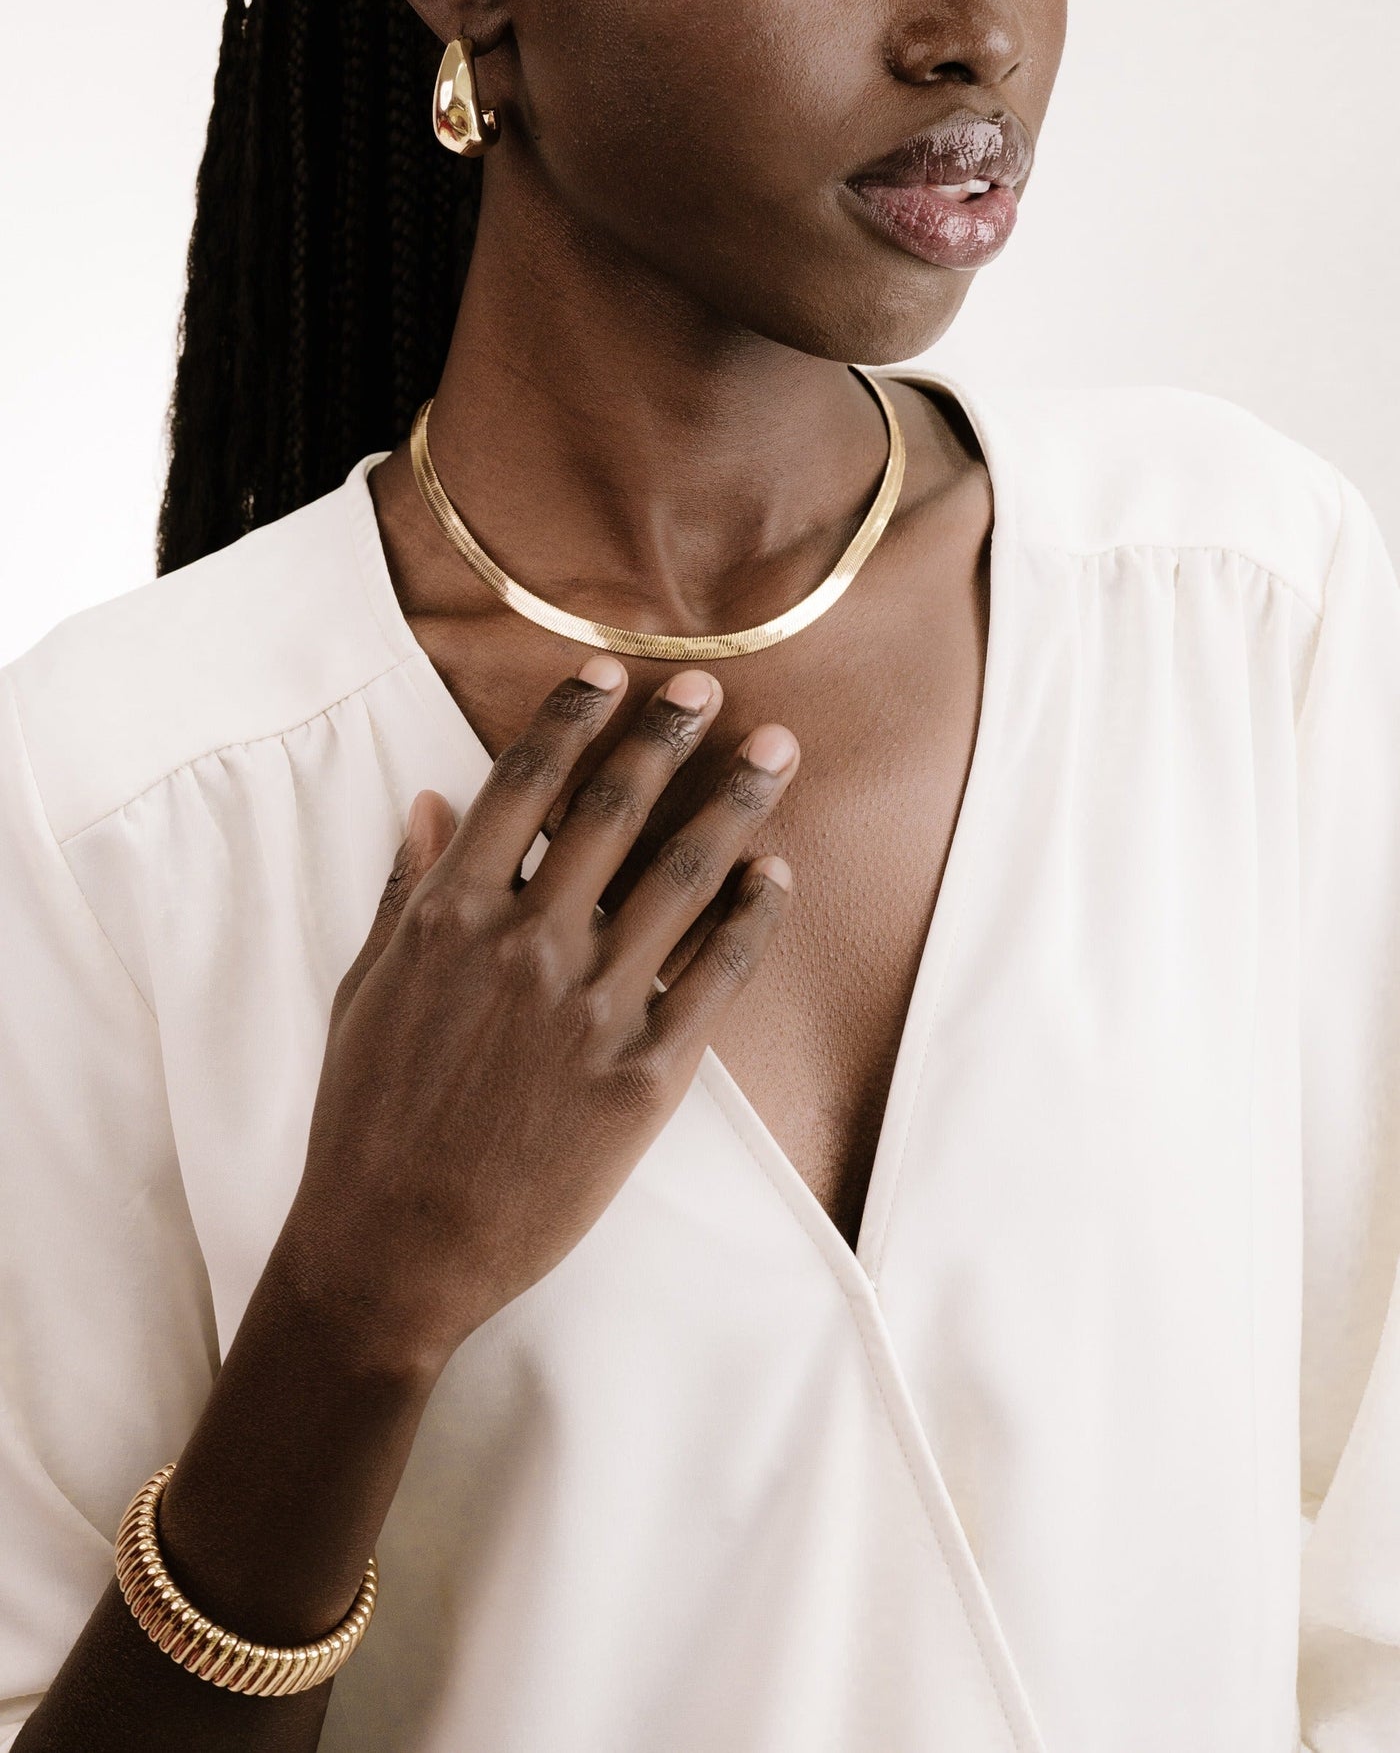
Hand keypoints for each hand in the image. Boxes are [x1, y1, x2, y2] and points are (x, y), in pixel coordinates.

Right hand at [280, 658, 797, 1377]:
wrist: (395, 1248)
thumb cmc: (366, 1118)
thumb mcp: (365, 989)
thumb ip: (406, 891)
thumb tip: (432, 801)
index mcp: (450, 914)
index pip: (522, 786)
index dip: (572, 719)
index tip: (609, 673)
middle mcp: (526, 943)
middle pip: (612, 811)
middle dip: (666, 736)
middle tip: (708, 689)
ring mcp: (590, 1006)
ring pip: (681, 877)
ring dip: (735, 804)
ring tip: (776, 752)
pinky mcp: (643, 1074)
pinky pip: (715, 977)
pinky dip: (752, 919)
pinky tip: (776, 877)